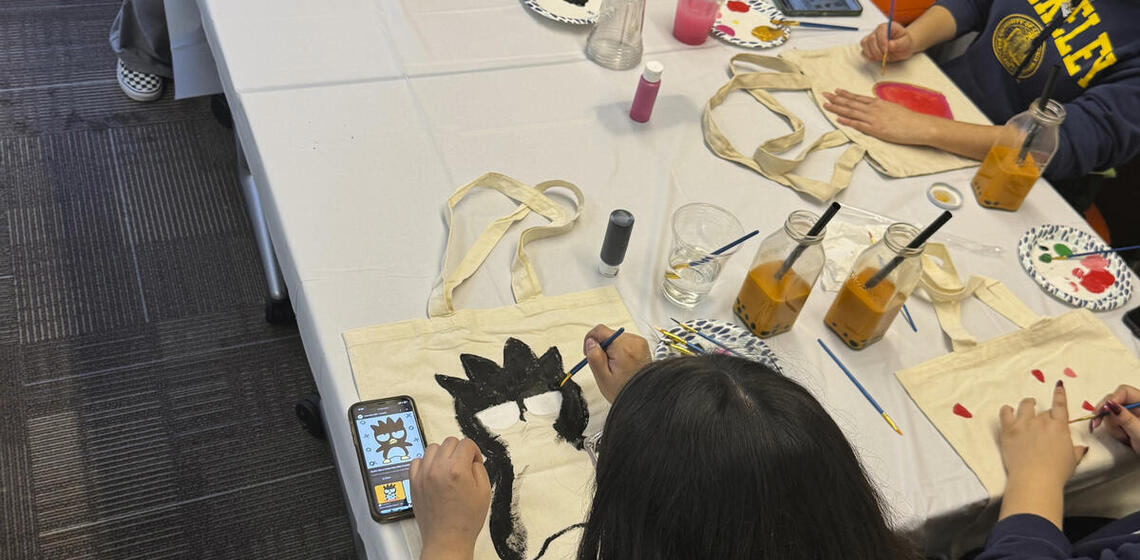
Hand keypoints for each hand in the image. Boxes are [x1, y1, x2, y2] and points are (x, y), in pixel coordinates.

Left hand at [410, 437, 490, 559]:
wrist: (447, 539)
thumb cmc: (465, 520)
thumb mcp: (484, 492)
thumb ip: (479, 469)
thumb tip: (472, 459)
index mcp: (457, 470)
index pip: (466, 443)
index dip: (475, 452)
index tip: (475, 461)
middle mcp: (438, 469)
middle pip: (449, 442)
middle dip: (460, 451)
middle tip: (463, 465)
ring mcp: (423, 475)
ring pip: (433, 448)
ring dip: (443, 454)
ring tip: (448, 469)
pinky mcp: (414, 482)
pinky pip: (417, 461)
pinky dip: (426, 463)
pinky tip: (434, 473)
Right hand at [583, 324, 650, 402]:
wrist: (644, 397)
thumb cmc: (625, 390)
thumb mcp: (603, 377)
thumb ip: (594, 357)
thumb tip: (590, 342)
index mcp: (623, 347)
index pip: (600, 330)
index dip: (590, 340)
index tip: (590, 352)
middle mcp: (634, 341)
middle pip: (609, 334)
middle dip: (603, 348)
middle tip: (605, 365)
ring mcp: (640, 343)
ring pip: (616, 339)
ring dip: (612, 350)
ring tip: (616, 367)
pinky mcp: (642, 346)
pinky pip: (625, 343)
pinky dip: (621, 351)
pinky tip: (623, 365)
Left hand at [822, 89, 942, 144]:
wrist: (918, 125)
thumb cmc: (908, 119)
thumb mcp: (893, 108)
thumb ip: (881, 108)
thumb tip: (874, 107)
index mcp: (878, 103)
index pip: (857, 97)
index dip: (845, 94)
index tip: (835, 91)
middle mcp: (874, 109)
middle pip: (851, 103)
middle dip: (836, 99)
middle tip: (824, 95)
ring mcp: (873, 119)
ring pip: (851, 112)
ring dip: (837, 108)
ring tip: (826, 104)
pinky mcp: (875, 129)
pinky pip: (858, 124)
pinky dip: (847, 121)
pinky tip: (838, 118)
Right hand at [860, 22, 915, 62]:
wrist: (902, 46)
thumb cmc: (904, 42)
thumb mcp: (906, 41)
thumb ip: (899, 43)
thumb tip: (889, 45)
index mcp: (886, 27)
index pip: (880, 30)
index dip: (882, 42)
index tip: (886, 51)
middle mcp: (876, 31)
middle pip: (870, 38)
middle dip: (877, 50)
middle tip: (885, 56)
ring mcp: (871, 39)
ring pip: (864, 44)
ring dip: (872, 54)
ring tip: (881, 57)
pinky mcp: (868, 47)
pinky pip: (863, 52)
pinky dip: (868, 57)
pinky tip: (877, 58)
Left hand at [999, 382, 1087, 489]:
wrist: (1035, 478)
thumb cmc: (1056, 472)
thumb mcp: (1072, 461)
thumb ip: (1075, 451)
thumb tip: (1080, 448)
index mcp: (1059, 427)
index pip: (1060, 406)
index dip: (1059, 395)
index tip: (1058, 386)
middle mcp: (1041, 421)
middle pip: (1044, 412)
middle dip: (1045, 416)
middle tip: (1044, 424)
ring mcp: (1023, 424)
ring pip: (1025, 406)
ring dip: (1027, 404)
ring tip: (1028, 404)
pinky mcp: (1008, 430)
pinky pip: (1005, 413)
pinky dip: (1007, 410)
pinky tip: (1008, 410)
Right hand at [1089, 384, 1139, 452]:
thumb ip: (1125, 418)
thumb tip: (1109, 405)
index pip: (1124, 392)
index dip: (1112, 399)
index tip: (1103, 410)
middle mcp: (1138, 407)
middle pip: (1115, 402)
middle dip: (1109, 415)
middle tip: (1098, 423)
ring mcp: (1133, 416)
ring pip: (1111, 413)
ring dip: (1113, 426)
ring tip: (1125, 437)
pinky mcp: (1128, 424)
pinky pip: (1113, 421)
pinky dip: (1115, 430)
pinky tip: (1123, 437)